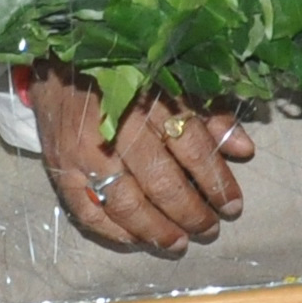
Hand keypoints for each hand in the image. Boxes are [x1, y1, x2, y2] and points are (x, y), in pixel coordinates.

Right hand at [27, 68, 250, 254]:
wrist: (57, 59)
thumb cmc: (124, 68)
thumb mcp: (172, 78)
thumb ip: (209, 113)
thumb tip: (244, 150)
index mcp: (151, 96)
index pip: (191, 148)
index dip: (216, 181)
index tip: (233, 206)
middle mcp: (116, 126)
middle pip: (161, 182)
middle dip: (190, 213)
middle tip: (209, 230)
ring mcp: (83, 151)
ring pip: (126, 203)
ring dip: (156, 230)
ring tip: (178, 244)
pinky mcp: (60, 167)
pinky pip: (87, 212)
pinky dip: (114, 232)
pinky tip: (137, 239)